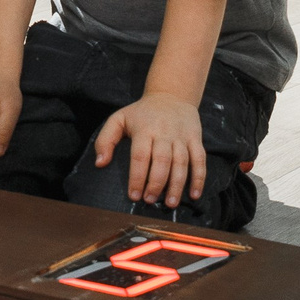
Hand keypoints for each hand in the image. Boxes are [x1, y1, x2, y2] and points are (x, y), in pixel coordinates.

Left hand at [95, 90, 204, 208]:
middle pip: (162, 160)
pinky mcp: (195, 139)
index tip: (133, 195)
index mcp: (145, 129)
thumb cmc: (142, 113)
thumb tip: (99, 163)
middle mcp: (164, 133)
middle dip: (156, 183)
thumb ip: (105, 140)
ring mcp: (182, 136)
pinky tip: (194, 195)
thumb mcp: (119, 119)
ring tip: (170, 203)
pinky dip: (199, 178)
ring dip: (177, 185)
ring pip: (182, 162)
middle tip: (150, 200)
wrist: (171, 95)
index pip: (140, 156)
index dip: (137, 177)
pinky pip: (200, 160)